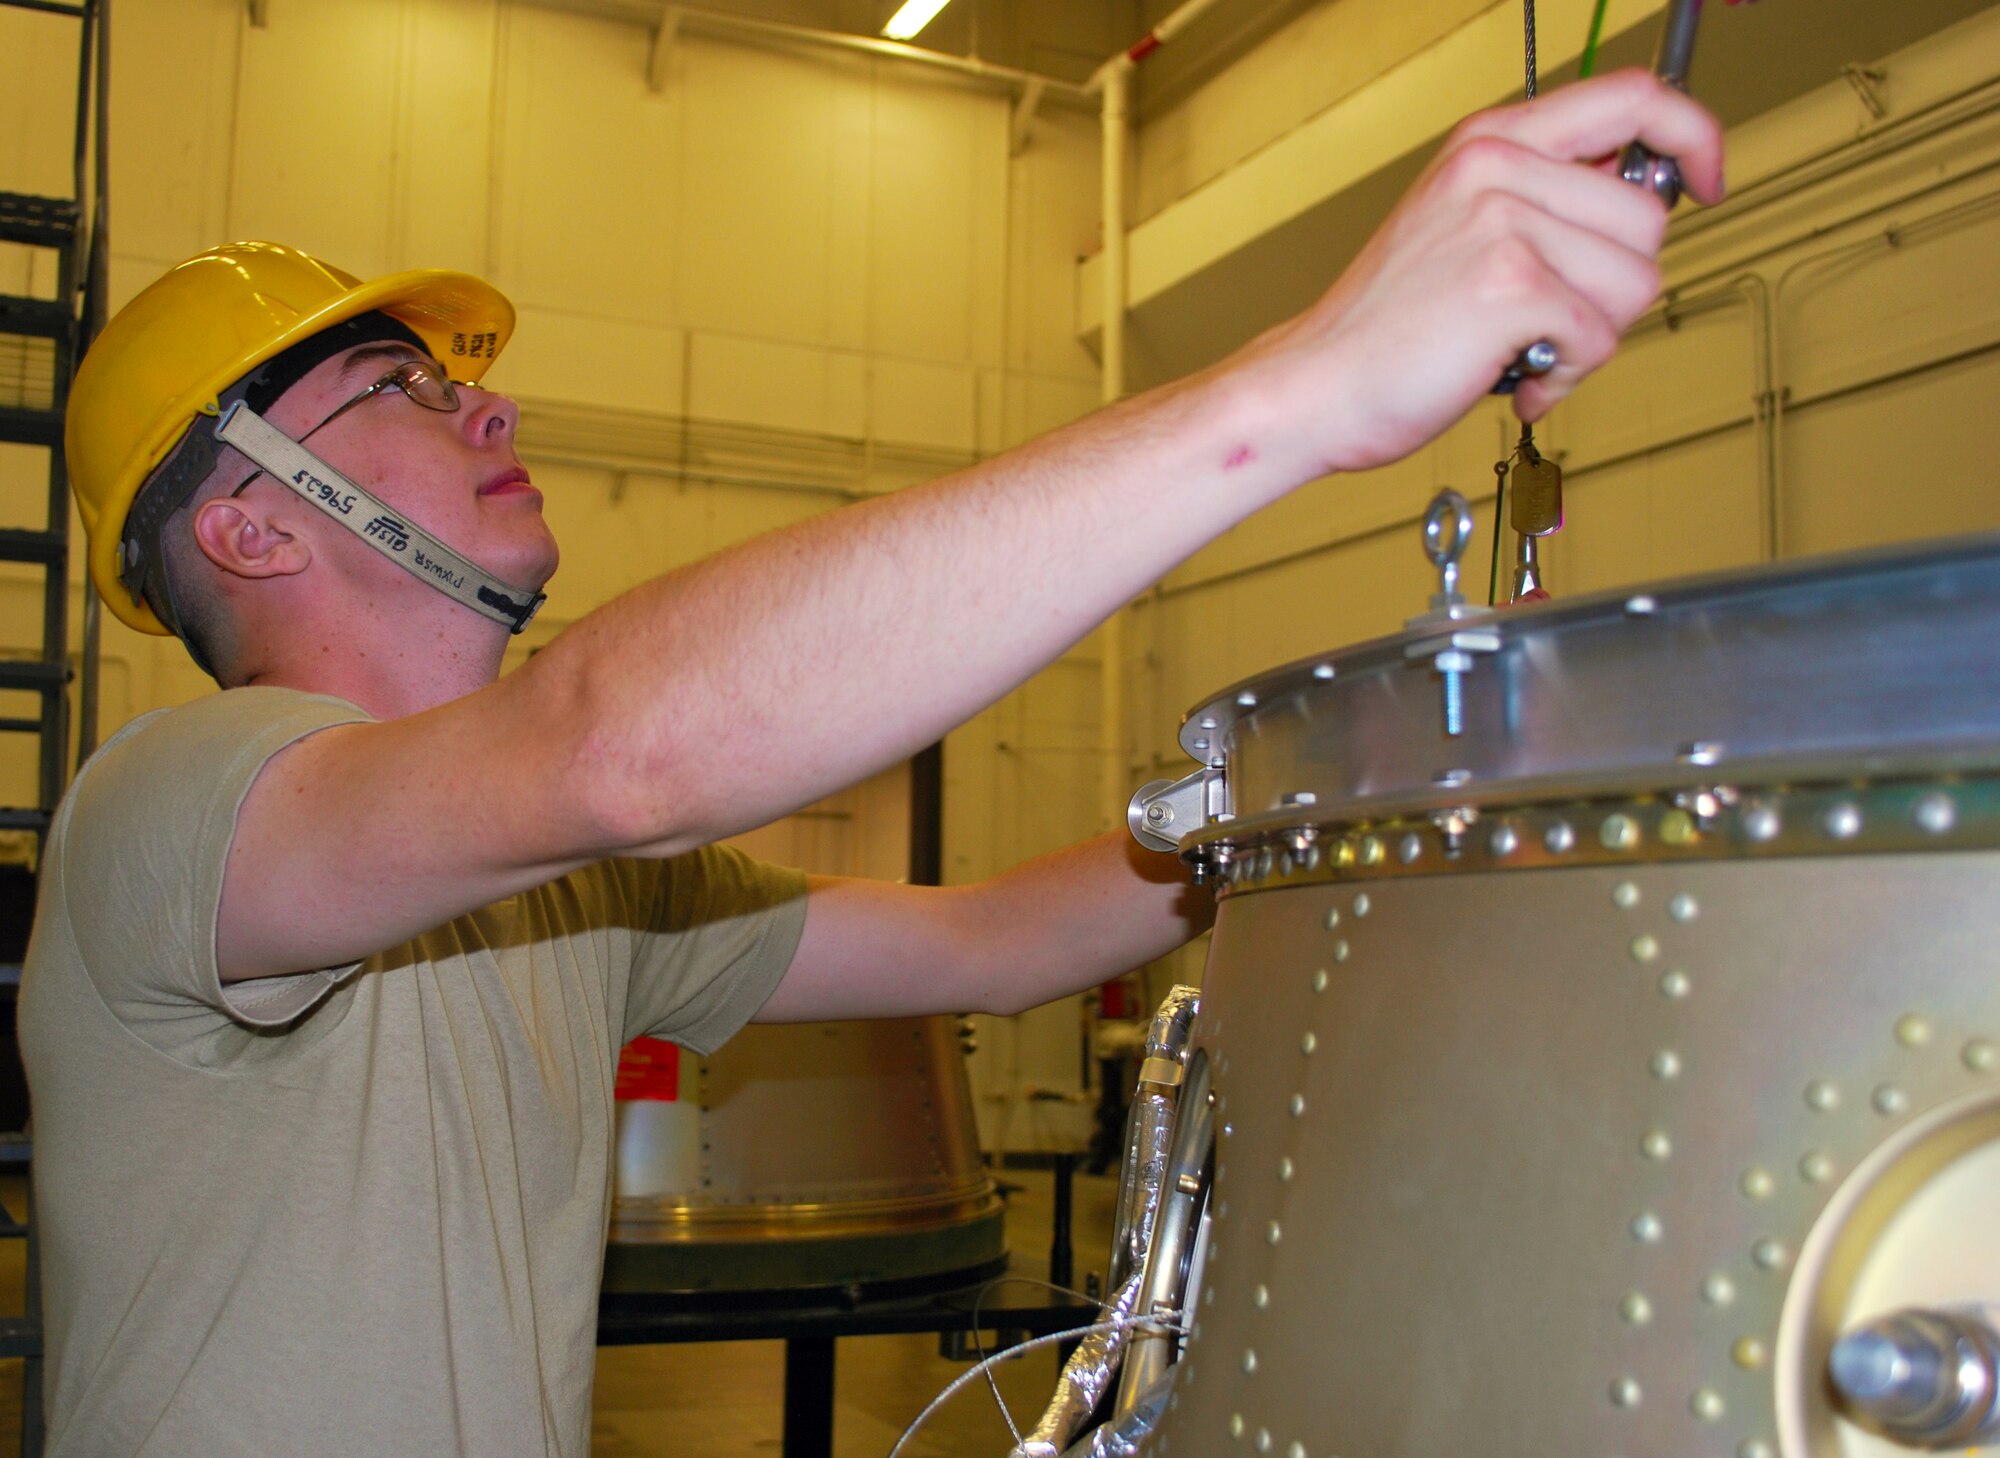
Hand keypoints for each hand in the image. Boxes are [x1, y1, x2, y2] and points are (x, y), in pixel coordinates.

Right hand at [1226, 70, 1723, 475]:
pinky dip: (1565, 376)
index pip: (1634, 97)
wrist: (1315, 385)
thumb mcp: (1459, 224)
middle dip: (1617, 286)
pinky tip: (1517, 377)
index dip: (1693, 136)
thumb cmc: (1385, 327)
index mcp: (1489, 142)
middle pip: (1648, 218)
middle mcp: (1496, 168)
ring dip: (1592, 337)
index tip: (1706, 181)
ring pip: (1636, 283)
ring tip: (1526, 347)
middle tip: (1553, 315)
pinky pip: (1598, 339)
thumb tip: (1641, 201)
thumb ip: (1544, 198)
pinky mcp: (1509, 287)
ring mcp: (1502, 223)